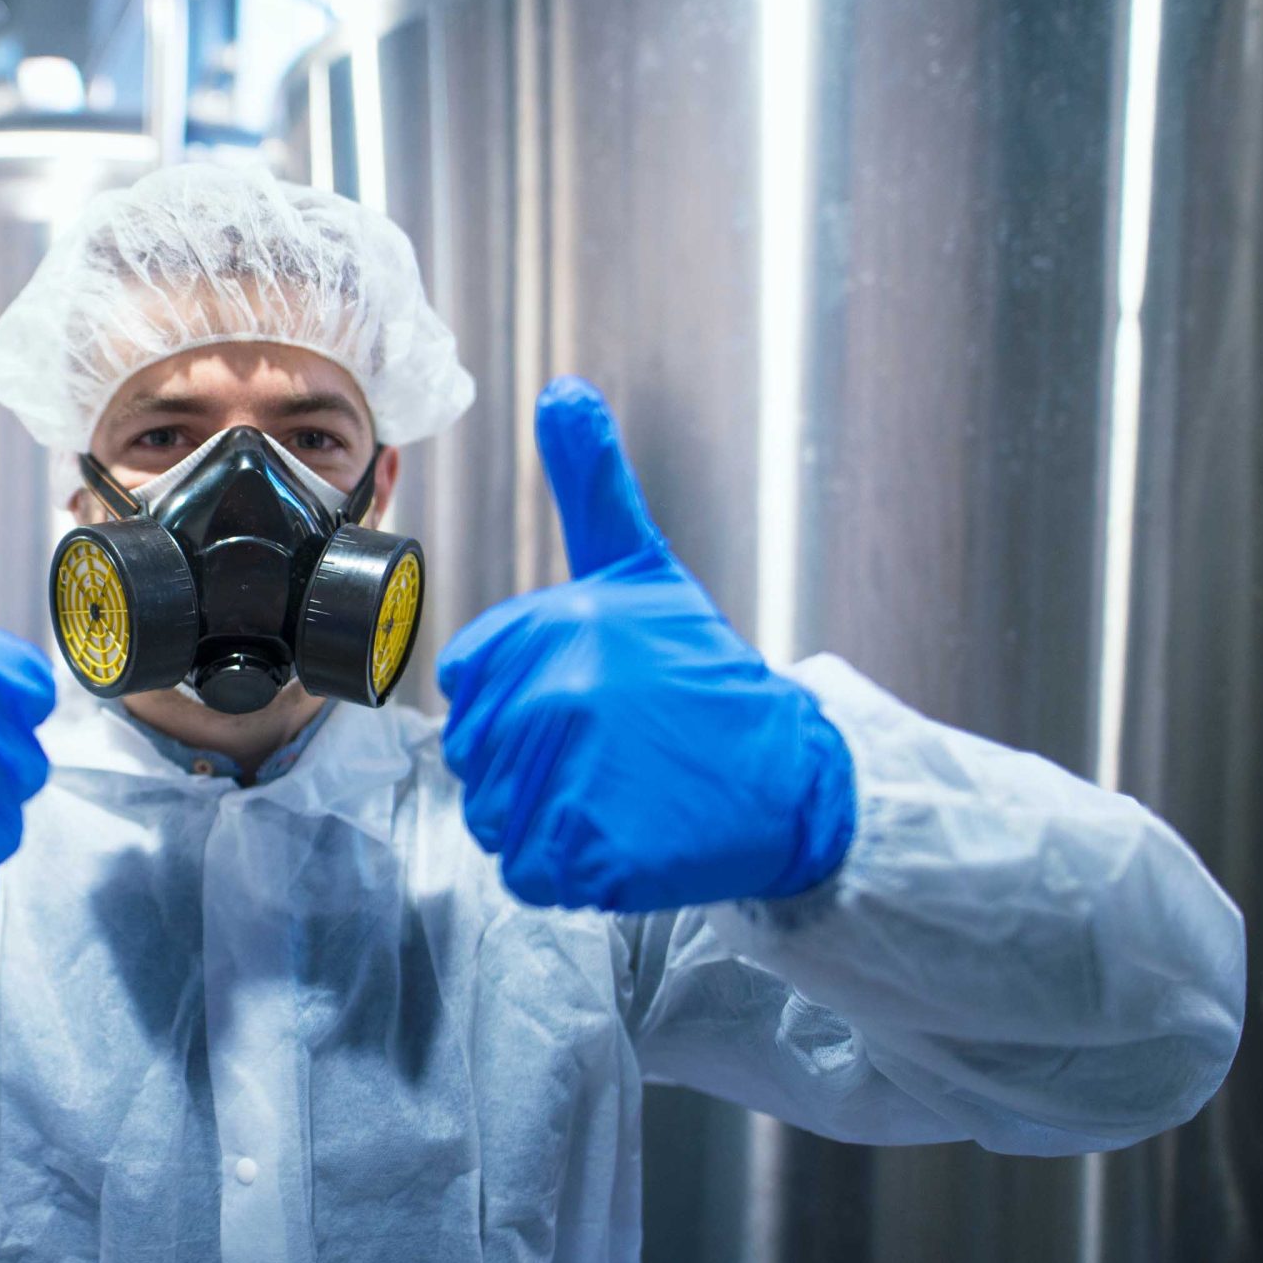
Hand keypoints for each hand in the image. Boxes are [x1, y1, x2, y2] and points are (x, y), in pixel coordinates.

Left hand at [436, 378, 855, 911]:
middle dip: (530, 766)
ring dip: (545, 820)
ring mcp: (571, 776)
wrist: (792, 776)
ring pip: (495, 819)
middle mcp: (552, 697)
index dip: (518, 705)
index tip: (584, 703)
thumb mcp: (640, 568)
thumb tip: (562, 392)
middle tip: (608, 756)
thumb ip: (591, 484)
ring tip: (618, 793)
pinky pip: (528, 871)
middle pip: (476, 759)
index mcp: (548, 630)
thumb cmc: (706, 675)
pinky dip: (568, 870)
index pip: (469, 689)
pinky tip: (623, 837)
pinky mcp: (591, 850)